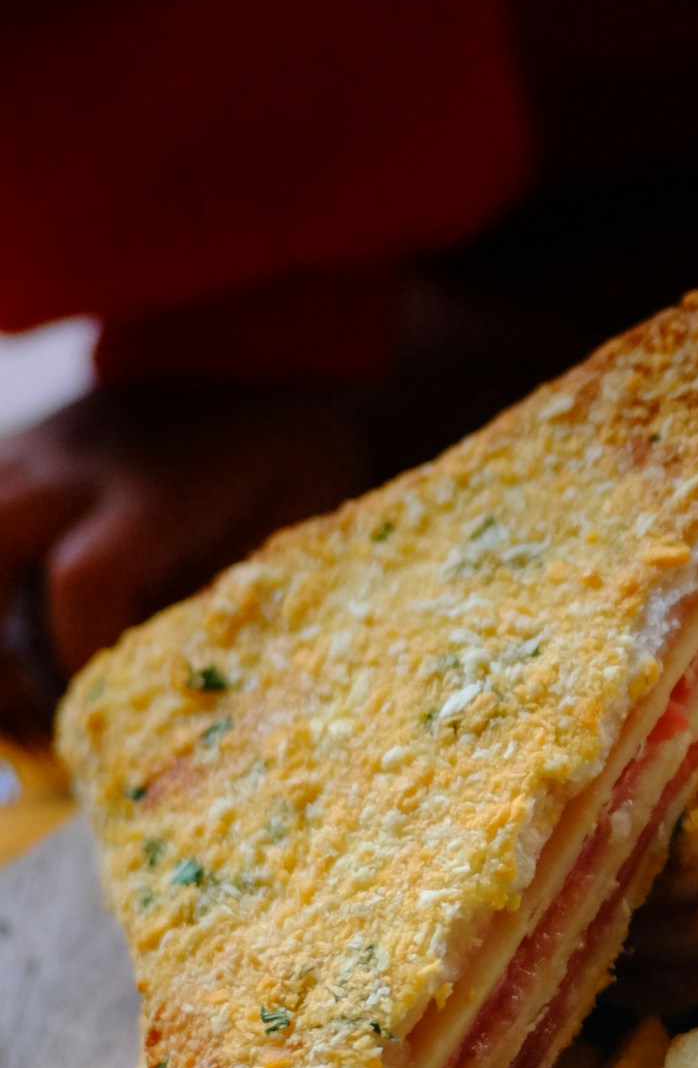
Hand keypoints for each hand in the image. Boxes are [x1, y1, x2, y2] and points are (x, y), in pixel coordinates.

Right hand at [0, 379, 373, 684]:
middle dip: (0, 648)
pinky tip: (15, 631)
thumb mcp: (297, 529)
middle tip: (34, 712)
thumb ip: (233, 596)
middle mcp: (83, 460)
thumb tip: (181, 673)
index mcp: (159, 489)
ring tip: (17, 690)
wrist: (274, 355)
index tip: (105, 703)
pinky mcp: (28, 443)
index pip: (82, 580)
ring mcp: (45, 444)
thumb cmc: (297, 462)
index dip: (79, 653)